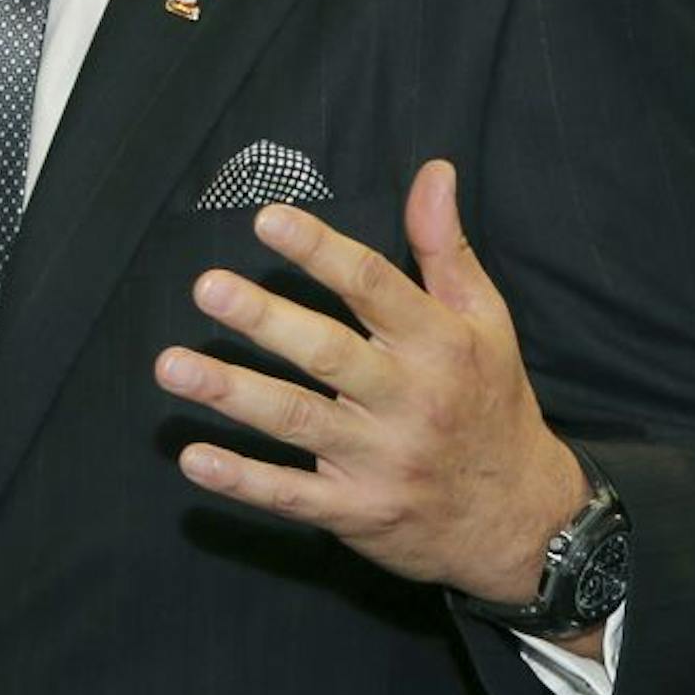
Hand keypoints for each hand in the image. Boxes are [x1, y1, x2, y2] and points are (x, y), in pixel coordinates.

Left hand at [155, 161, 590, 620]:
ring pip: (298, 422)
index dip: (320, 250)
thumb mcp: (485, 322)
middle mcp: (409, 401)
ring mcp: (381, 461)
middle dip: (265, 320)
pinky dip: (241, 480)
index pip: (373, 286)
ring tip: (172, 365)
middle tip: (207, 288)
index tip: (267, 218)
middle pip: (328, 354)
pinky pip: (291, 495)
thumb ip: (445, 248)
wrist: (523, 523)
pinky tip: (193, 457)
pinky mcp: (357, 512)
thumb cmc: (490, 403)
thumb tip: (433, 172)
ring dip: (232, 393)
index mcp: (439, 346)